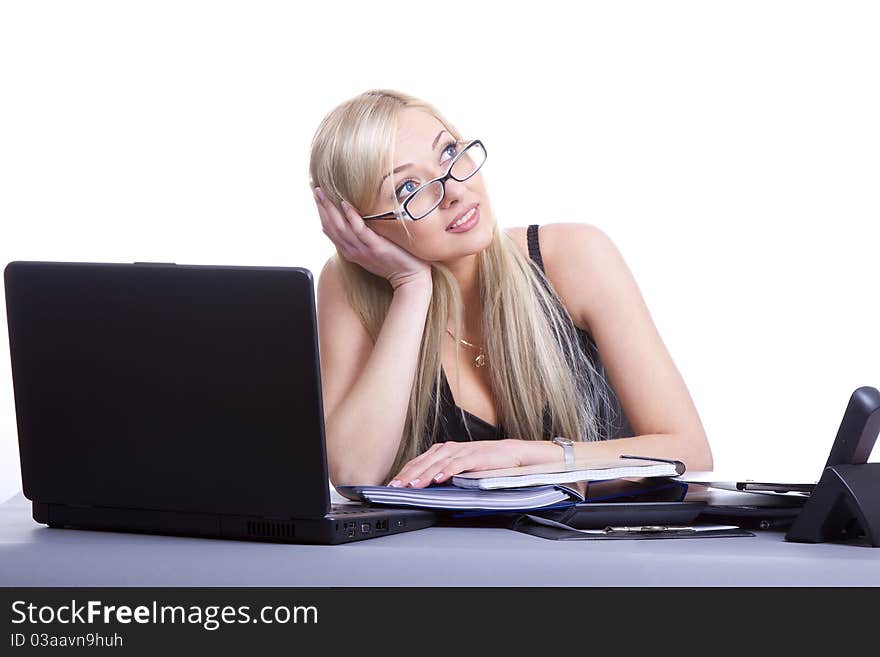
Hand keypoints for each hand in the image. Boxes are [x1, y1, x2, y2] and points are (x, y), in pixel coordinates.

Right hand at [313, 187, 431, 290]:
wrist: (410, 279)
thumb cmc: (395, 263)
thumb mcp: (373, 250)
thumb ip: (364, 238)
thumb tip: (359, 221)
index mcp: (351, 252)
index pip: (331, 231)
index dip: (322, 214)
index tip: (318, 198)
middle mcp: (353, 251)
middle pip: (331, 227)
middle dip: (322, 208)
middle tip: (316, 190)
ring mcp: (363, 249)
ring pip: (340, 227)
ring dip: (330, 209)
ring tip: (324, 193)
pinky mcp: (375, 247)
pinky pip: (359, 230)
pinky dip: (351, 216)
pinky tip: (344, 204)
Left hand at [387, 439, 528, 487]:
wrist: (509, 454)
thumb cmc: (483, 461)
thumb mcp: (457, 467)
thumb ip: (441, 473)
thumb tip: (422, 487)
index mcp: (442, 450)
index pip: (417, 462)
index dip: (403, 473)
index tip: (391, 485)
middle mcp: (448, 448)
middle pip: (423, 462)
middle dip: (407, 476)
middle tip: (395, 487)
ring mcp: (461, 452)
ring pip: (437, 464)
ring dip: (423, 475)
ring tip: (412, 485)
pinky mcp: (474, 457)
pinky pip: (458, 464)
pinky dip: (447, 471)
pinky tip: (439, 479)